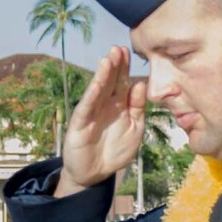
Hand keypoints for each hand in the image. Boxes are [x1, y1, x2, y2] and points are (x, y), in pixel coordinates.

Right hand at [56, 46, 148, 193]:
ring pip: (98, 90)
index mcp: (119, 106)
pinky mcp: (81, 124)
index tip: (130, 51)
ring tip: (109, 58)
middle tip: (119, 47)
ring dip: (103, 74)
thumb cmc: (115, 151)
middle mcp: (105, 105)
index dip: (125, 68)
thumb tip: (140, 84)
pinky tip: (97, 82)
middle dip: (115, 65)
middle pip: (111, 82)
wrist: (95, 174)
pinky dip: (92, 94)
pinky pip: (87, 107)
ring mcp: (92, 113)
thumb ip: (138, 109)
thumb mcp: (135, 130)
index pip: (123, 83)